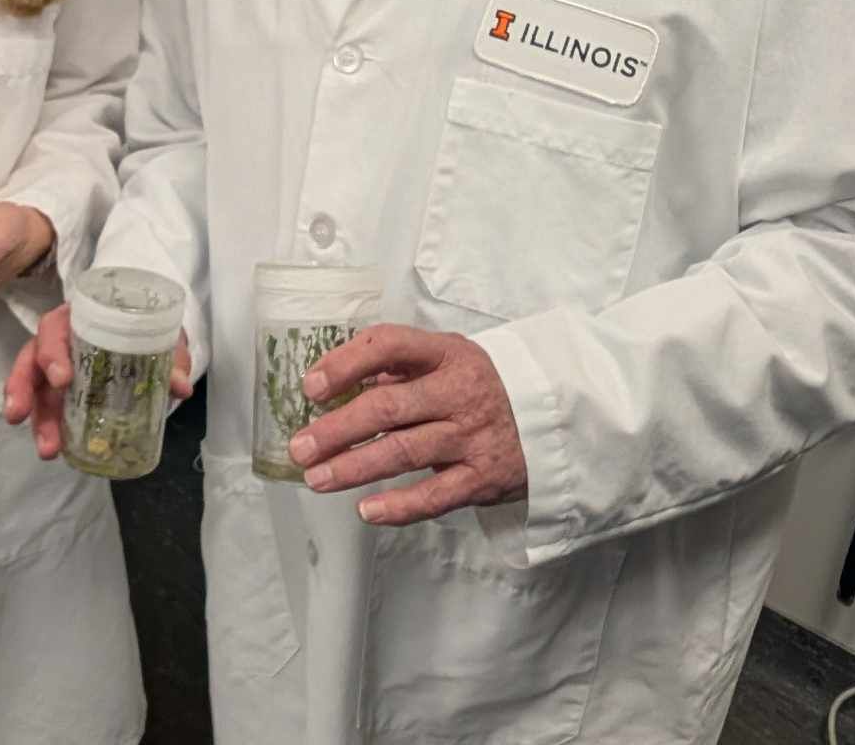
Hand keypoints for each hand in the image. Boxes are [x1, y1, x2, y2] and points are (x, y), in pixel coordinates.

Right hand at [5, 302, 192, 458]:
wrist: (150, 335)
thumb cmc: (145, 327)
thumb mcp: (159, 336)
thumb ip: (170, 356)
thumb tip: (179, 385)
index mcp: (78, 319)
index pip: (54, 328)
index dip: (52, 352)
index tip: (62, 380)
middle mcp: (60, 340)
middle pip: (31, 359)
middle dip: (23, 388)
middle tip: (21, 415)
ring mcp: (58, 367)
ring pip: (35, 388)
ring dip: (37, 418)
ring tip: (47, 449)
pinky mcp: (61, 391)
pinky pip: (47, 407)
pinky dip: (49, 427)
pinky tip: (56, 449)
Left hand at [286, 324, 527, 525]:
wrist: (554, 418)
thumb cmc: (482, 386)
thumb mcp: (448, 359)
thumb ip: (399, 368)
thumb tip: (336, 381)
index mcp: (446, 353)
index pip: (389, 345)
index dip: (346, 363)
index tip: (312, 387)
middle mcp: (459, 391)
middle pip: (388, 407)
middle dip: (337, 428)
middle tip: (300, 447)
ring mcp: (472, 436)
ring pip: (403, 452)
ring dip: (354, 467)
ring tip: (317, 478)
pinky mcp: (484, 477)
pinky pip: (435, 495)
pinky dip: (399, 506)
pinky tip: (366, 510)